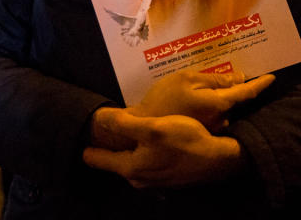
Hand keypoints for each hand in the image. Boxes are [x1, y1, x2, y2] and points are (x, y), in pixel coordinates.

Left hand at [84, 111, 244, 188]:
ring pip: (134, 163)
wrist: (217, 159)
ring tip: (130, 135)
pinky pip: (149, 165)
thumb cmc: (184, 140)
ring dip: (131, 151)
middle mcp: (139, 179)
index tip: (82, 140)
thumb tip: (99, 120)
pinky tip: (155, 144)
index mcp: (131, 167)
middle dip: (110, 149)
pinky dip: (146, 155)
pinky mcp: (169, 178)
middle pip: (116, 162)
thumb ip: (124, 124)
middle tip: (105, 133)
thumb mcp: (152, 128)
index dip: (89, 148)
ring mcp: (155, 181)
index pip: (98, 160)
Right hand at [133, 70, 274, 131]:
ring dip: (219, 100)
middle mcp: (220, 119)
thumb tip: (238, 78)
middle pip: (234, 100)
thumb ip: (214, 79)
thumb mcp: (187, 79)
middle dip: (233, 89)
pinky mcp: (203, 133)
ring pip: (223, 109)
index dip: (260, 84)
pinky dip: (211, 108)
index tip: (272, 77)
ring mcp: (212, 129)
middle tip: (227, 75)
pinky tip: (195, 103)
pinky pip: (213, 117)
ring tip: (202, 90)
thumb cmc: (163, 99)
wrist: (142, 127)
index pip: (246, 93)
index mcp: (218, 103)